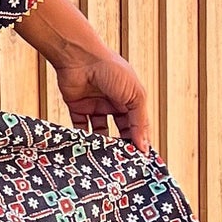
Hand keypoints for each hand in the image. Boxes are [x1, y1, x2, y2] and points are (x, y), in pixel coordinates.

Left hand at [14, 0, 153, 153]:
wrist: (81, 58)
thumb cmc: (112, 71)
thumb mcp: (134, 95)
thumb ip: (139, 121)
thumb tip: (144, 146)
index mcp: (131, 98)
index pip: (138, 124)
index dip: (139, 140)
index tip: (141, 159)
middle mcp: (114, 102)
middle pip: (120, 130)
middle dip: (122, 145)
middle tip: (123, 163)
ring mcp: (95, 105)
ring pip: (100, 131)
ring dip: (103, 144)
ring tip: (105, 160)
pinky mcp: (77, 107)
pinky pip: (81, 127)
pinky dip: (84, 138)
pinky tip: (88, 150)